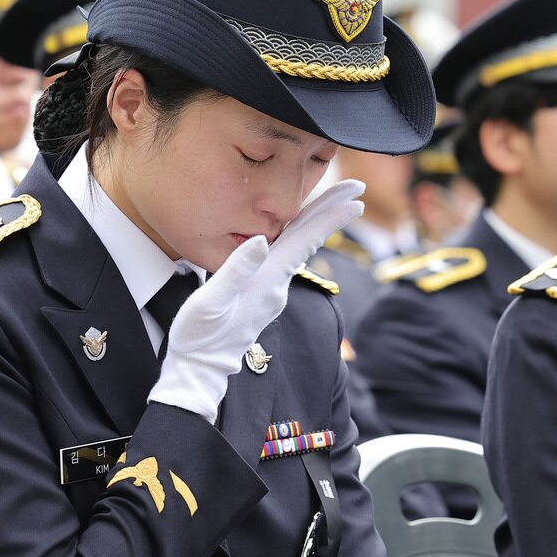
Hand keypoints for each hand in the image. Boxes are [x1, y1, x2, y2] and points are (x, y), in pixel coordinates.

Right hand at [148, 180, 364, 421]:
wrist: (200, 369)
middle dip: (331, 211)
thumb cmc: (200, 336)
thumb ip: (236, 271)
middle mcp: (276, 284)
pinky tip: (298, 230)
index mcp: (267, 279)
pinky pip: (286, 257)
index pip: (303, 239)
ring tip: (334, 200)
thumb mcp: (211, 301)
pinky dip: (298, 236)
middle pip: (308, 239)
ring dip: (317, 222)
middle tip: (357, 186)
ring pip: (299, 247)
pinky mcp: (263, 295)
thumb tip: (260, 239)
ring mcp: (272, 291)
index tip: (355, 197)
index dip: (328, 215)